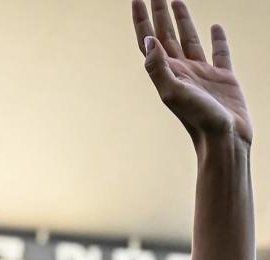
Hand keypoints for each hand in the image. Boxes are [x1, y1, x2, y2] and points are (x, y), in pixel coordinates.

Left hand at [132, 1, 251, 146]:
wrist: (224, 139)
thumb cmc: (198, 119)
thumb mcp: (172, 93)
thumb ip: (158, 67)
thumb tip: (148, 40)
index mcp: (167, 73)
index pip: (149, 40)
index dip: (141, 20)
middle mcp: (182, 71)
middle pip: (167, 34)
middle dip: (159, 12)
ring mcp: (202, 74)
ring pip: (189, 39)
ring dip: (182, 19)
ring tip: (176, 0)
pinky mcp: (223, 78)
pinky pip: (219, 52)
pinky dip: (217, 38)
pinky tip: (215, 27)